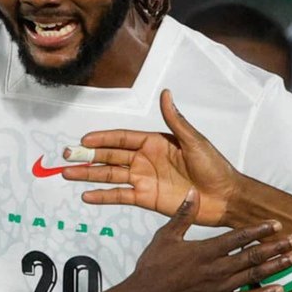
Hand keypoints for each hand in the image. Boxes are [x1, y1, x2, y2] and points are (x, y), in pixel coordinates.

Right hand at [65, 89, 240, 225]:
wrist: (224, 197)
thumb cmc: (214, 167)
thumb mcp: (194, 141)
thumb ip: (175, 121)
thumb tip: (165, 94)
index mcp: (155, 142)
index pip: (122, 138)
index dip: (102, 139)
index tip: (83, 140)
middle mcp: (145, 159)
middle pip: (110, 156)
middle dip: (88, 156)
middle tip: (66, 156)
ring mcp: (144, 179)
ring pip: (110, 175)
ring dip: (88, 175)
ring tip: (67, 174)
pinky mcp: (146, 198)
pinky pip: (120, 195)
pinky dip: (103, 196)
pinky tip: (86, 196)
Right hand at [120, 189, 291, 291]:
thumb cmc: (151, 268)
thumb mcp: (165, 237)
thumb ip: (183, 215)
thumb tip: (193, 192)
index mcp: (205, 251)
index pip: (238, 237)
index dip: (259, 229)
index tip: (276, 223)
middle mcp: (216, 270)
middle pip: (253, 256)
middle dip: (276, 247)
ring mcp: (218, 289)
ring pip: (254, 276)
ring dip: (276, 266)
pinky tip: (280, 288)